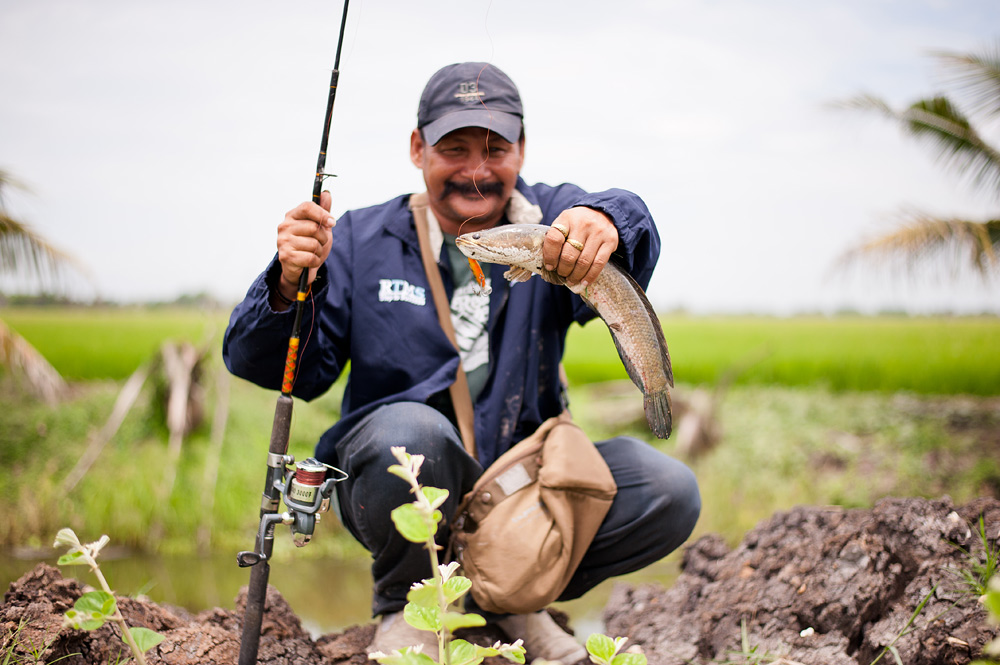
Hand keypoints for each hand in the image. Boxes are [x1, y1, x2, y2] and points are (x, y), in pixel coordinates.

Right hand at [274, 191, 334, 305]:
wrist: (300, 268)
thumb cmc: (310, 244)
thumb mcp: (319, 226)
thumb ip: (323, 210)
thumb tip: (326, 193)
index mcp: (292, 215)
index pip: (307, 207)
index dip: (322, 214)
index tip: (332, 223)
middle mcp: (284, 226)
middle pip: (314, 227)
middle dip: (323, 238)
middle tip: (319, 243)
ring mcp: (283, 241)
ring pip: (314, 244)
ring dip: (319, 251)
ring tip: (313, 253)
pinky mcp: (285, 257)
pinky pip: (311, 258)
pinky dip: (315, 261)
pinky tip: (310, 261)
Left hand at [542, 207, 618, 286]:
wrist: (602, 213)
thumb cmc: (578, 223)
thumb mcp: (565, 223)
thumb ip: (556, 239)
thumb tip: (549, 266)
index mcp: (567, 218)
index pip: (554, 239)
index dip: (550, 256)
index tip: (550, 266)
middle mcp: (583, 224)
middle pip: (569, 254)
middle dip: (563, 269)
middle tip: (562, 274)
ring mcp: (598, 232)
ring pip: (584, 261)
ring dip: (575, 275)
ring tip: (571, 280)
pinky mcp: (610, 241)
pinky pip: (599, 263)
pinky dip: (590, 276)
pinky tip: (584, 281)